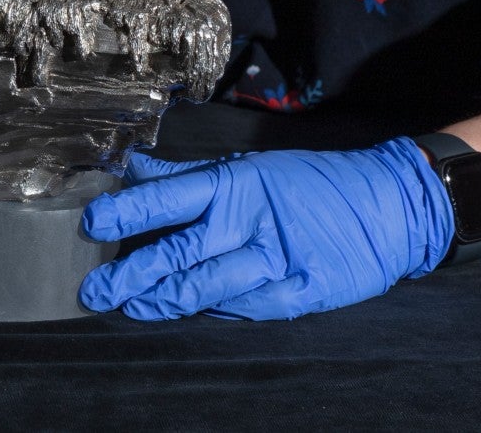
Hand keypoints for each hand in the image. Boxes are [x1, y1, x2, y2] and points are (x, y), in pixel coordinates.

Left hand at [78, 140, 455, 320]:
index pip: (168, 197)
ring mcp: (274, 262)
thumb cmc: (312, 183)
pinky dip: (216, 312)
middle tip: (96, 290)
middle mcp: (249, 223)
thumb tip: (134, 168)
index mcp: (236, 184)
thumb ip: (187, 176)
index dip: (127, 213)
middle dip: (131, 274)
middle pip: (178, 252)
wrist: (388, 205)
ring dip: (163, 301)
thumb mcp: (250, 166)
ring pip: (206, 288)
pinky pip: (245, 309)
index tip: (92, 224)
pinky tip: (193, 314)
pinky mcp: (298, 294)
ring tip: (131, 309)